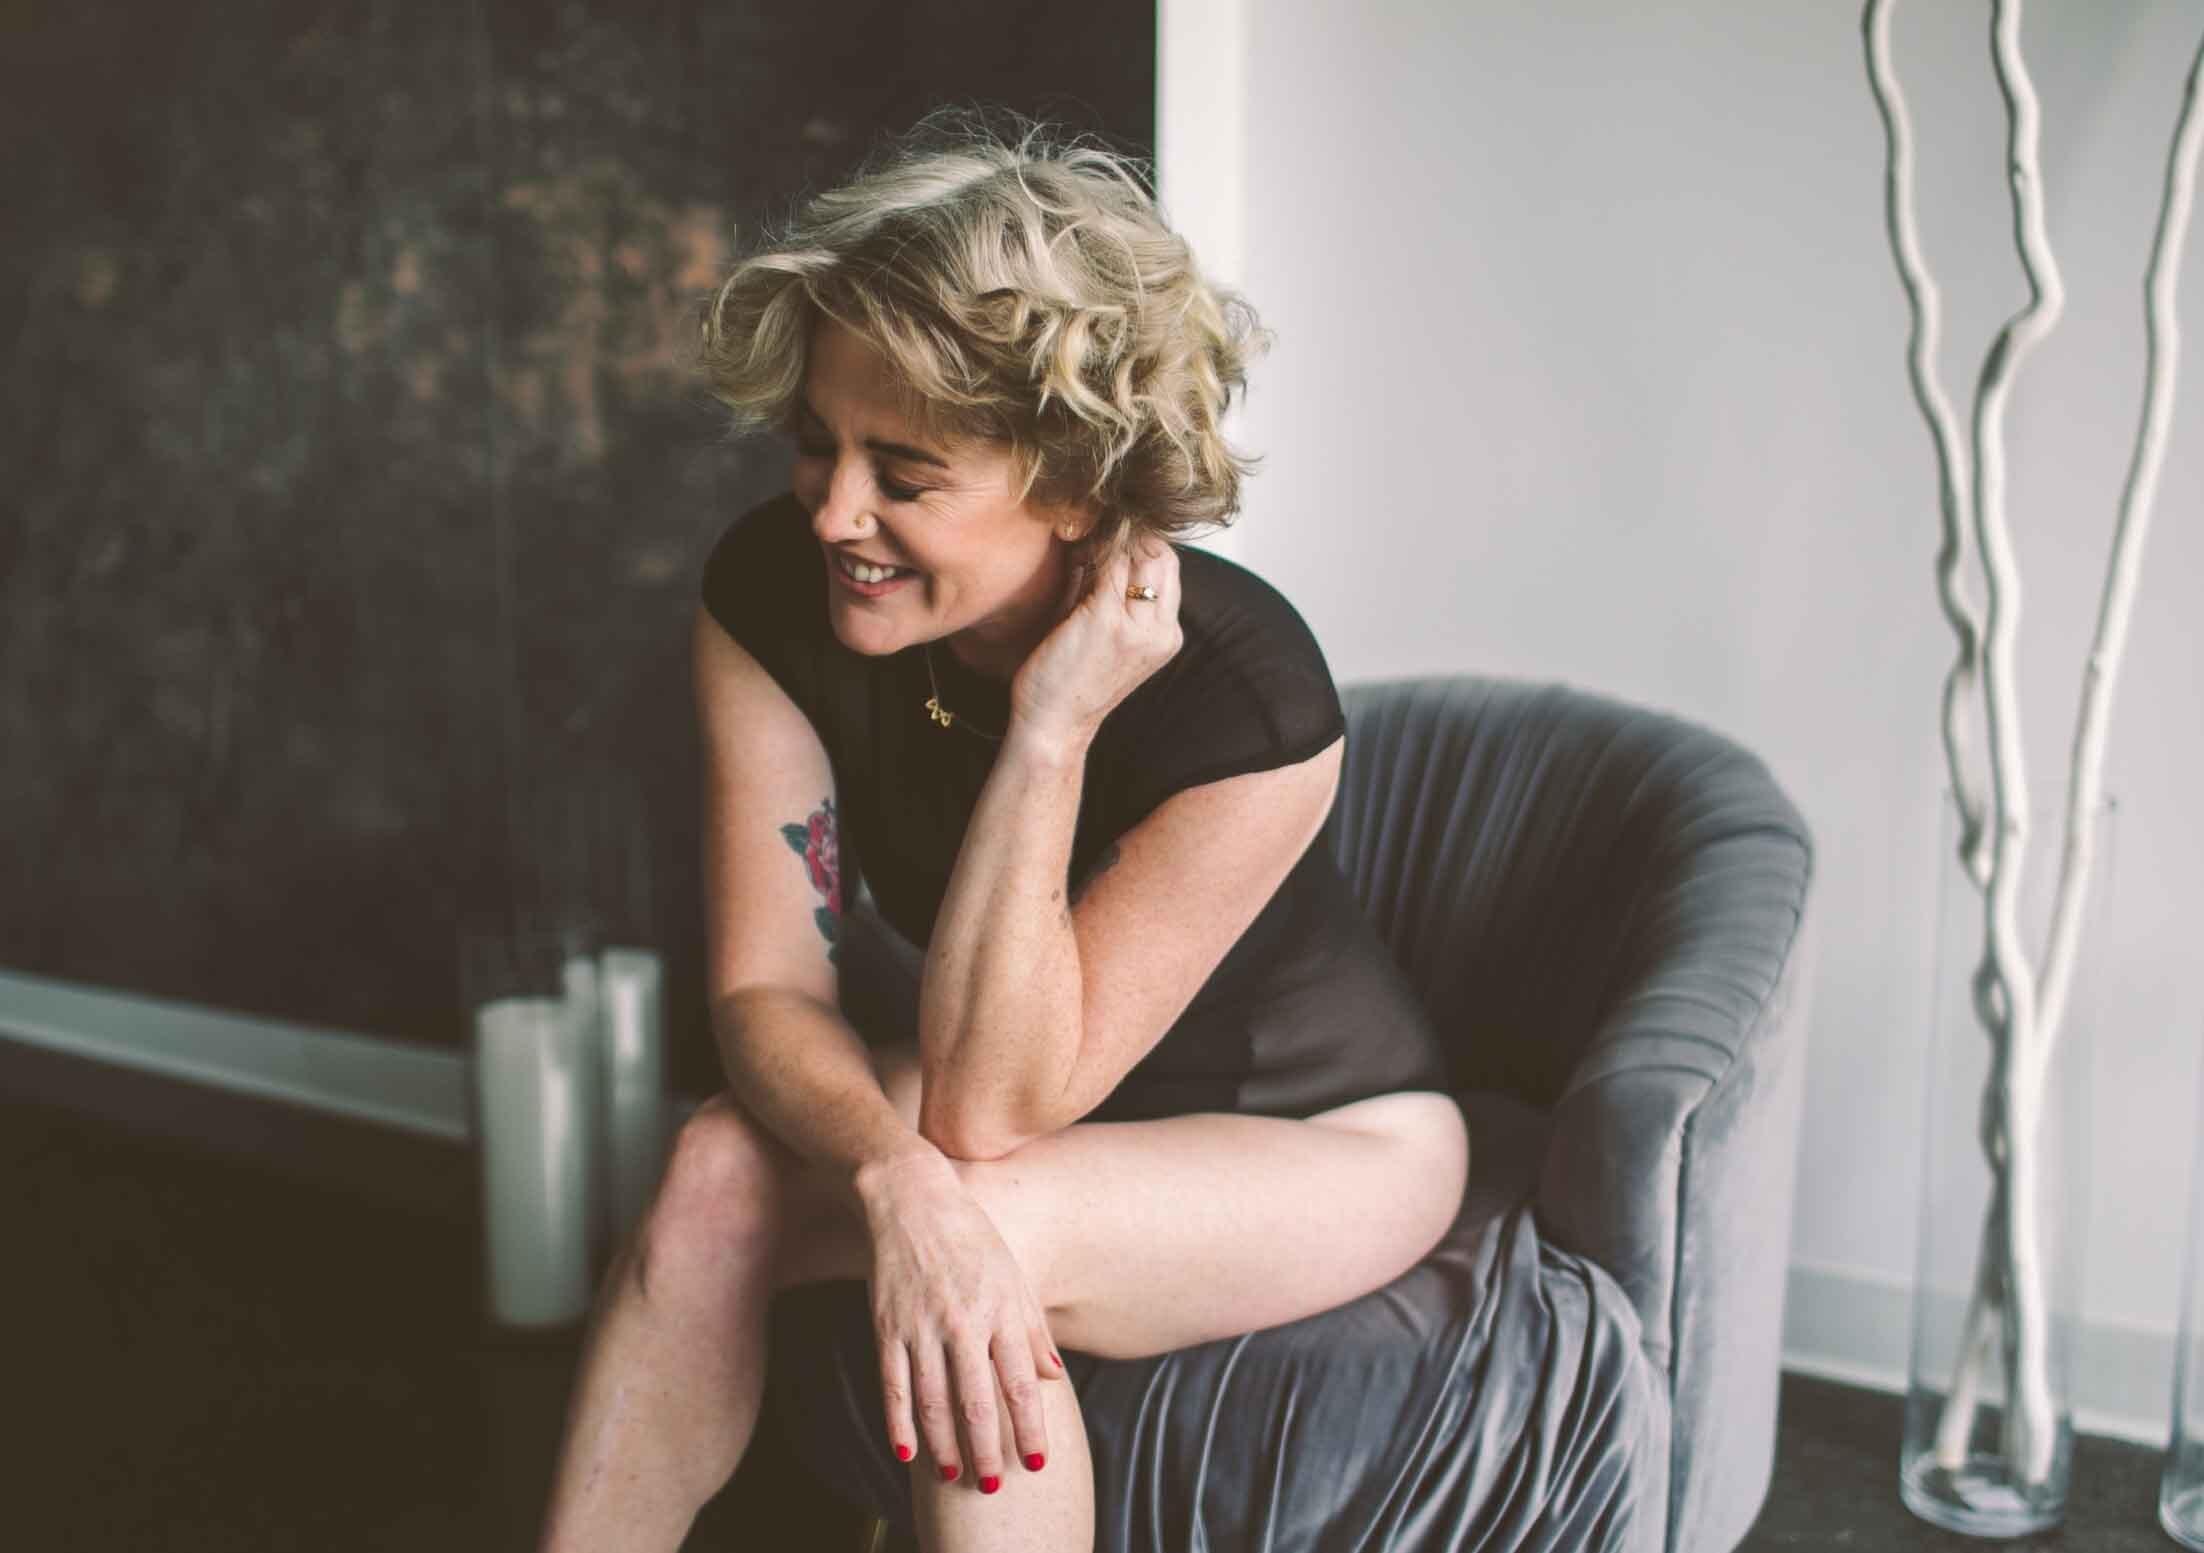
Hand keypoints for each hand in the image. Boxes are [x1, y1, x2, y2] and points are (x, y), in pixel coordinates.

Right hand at [860, 1154, 1065, 1489]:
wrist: (912, 1199)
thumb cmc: (970, 1238)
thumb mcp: (1012, 1275)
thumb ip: (1032, 1328)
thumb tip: (1054, 1376)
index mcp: (1000, 1311)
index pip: (1019, 1383)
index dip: (1029, 1427)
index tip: (1038, 1462)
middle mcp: (963, 1322)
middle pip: (977, 1402)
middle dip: (987, 1451)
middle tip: (993, 1487)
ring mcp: (921, 1326)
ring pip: (934, 1401)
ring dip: (945, 1445)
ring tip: (955, 1476)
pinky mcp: (887, 1326)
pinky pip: (893, 1384)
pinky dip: (899, 1422)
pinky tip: (907, 1452)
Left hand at [1008, 532, 1182, 752]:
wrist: (1053, 728)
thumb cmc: (1068, 681)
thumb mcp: (1104, 635)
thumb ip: (1112, 593)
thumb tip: (1102, 539)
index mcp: (1166, 635)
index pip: (1167, 565)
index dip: (1140, 539)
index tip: (1106, 527)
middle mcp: (1162, 631)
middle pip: (1161, 553)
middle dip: (1128, 531)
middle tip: (1091, 524)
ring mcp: (1139, 627)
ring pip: (1138, 552)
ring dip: (1108, 535)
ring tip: (1079, 535)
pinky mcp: (1109, 622)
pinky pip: (1109, 564)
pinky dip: (1092, 548)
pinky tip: (1072, 547)